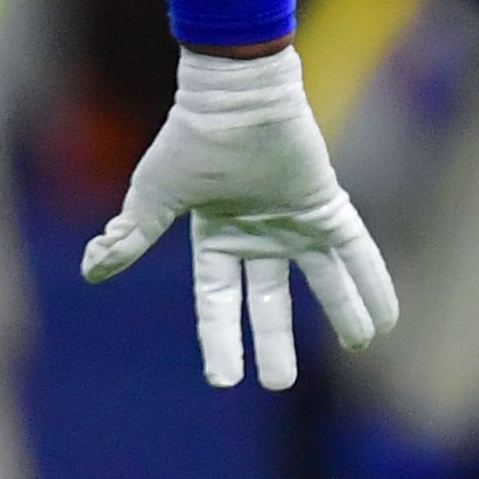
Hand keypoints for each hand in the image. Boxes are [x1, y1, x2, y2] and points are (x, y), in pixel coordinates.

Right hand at [81, 44, 400, 390]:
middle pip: (268, 300)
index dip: (221, 340)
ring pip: (322, 280)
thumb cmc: (190, 140)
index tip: (224, 380)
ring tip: (360, 345)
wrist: (233, 96)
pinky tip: (388, 315)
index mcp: (216, 237)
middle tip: (279, 381)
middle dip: (275, 341)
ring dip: (342, 312)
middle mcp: (259, 235)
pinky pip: (355, 251)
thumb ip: (130, 236)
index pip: (218, 301)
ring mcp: (295, 221)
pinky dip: (373, 282)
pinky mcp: (326, 205)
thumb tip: (91, 270)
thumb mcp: (154, 194)